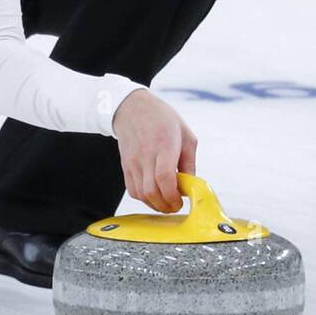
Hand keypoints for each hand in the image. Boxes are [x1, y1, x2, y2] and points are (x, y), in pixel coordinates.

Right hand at [110, 89, 196, 212]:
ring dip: (155, 204)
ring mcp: (133, 161)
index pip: (164, 177)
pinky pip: (132, 190)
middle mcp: (146, 154)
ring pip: (141, 194)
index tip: (181, 200)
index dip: (172, 195)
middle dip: (166, 205)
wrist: (132, 108)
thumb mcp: (185, 135)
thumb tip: (190, 185)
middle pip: (151, 191)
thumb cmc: (162, 119)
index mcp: (164, 144)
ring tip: (166, 202)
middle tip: (176, 205)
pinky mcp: (125, 166)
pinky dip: (144, 198)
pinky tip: (154, 195)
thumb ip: (189, 162)